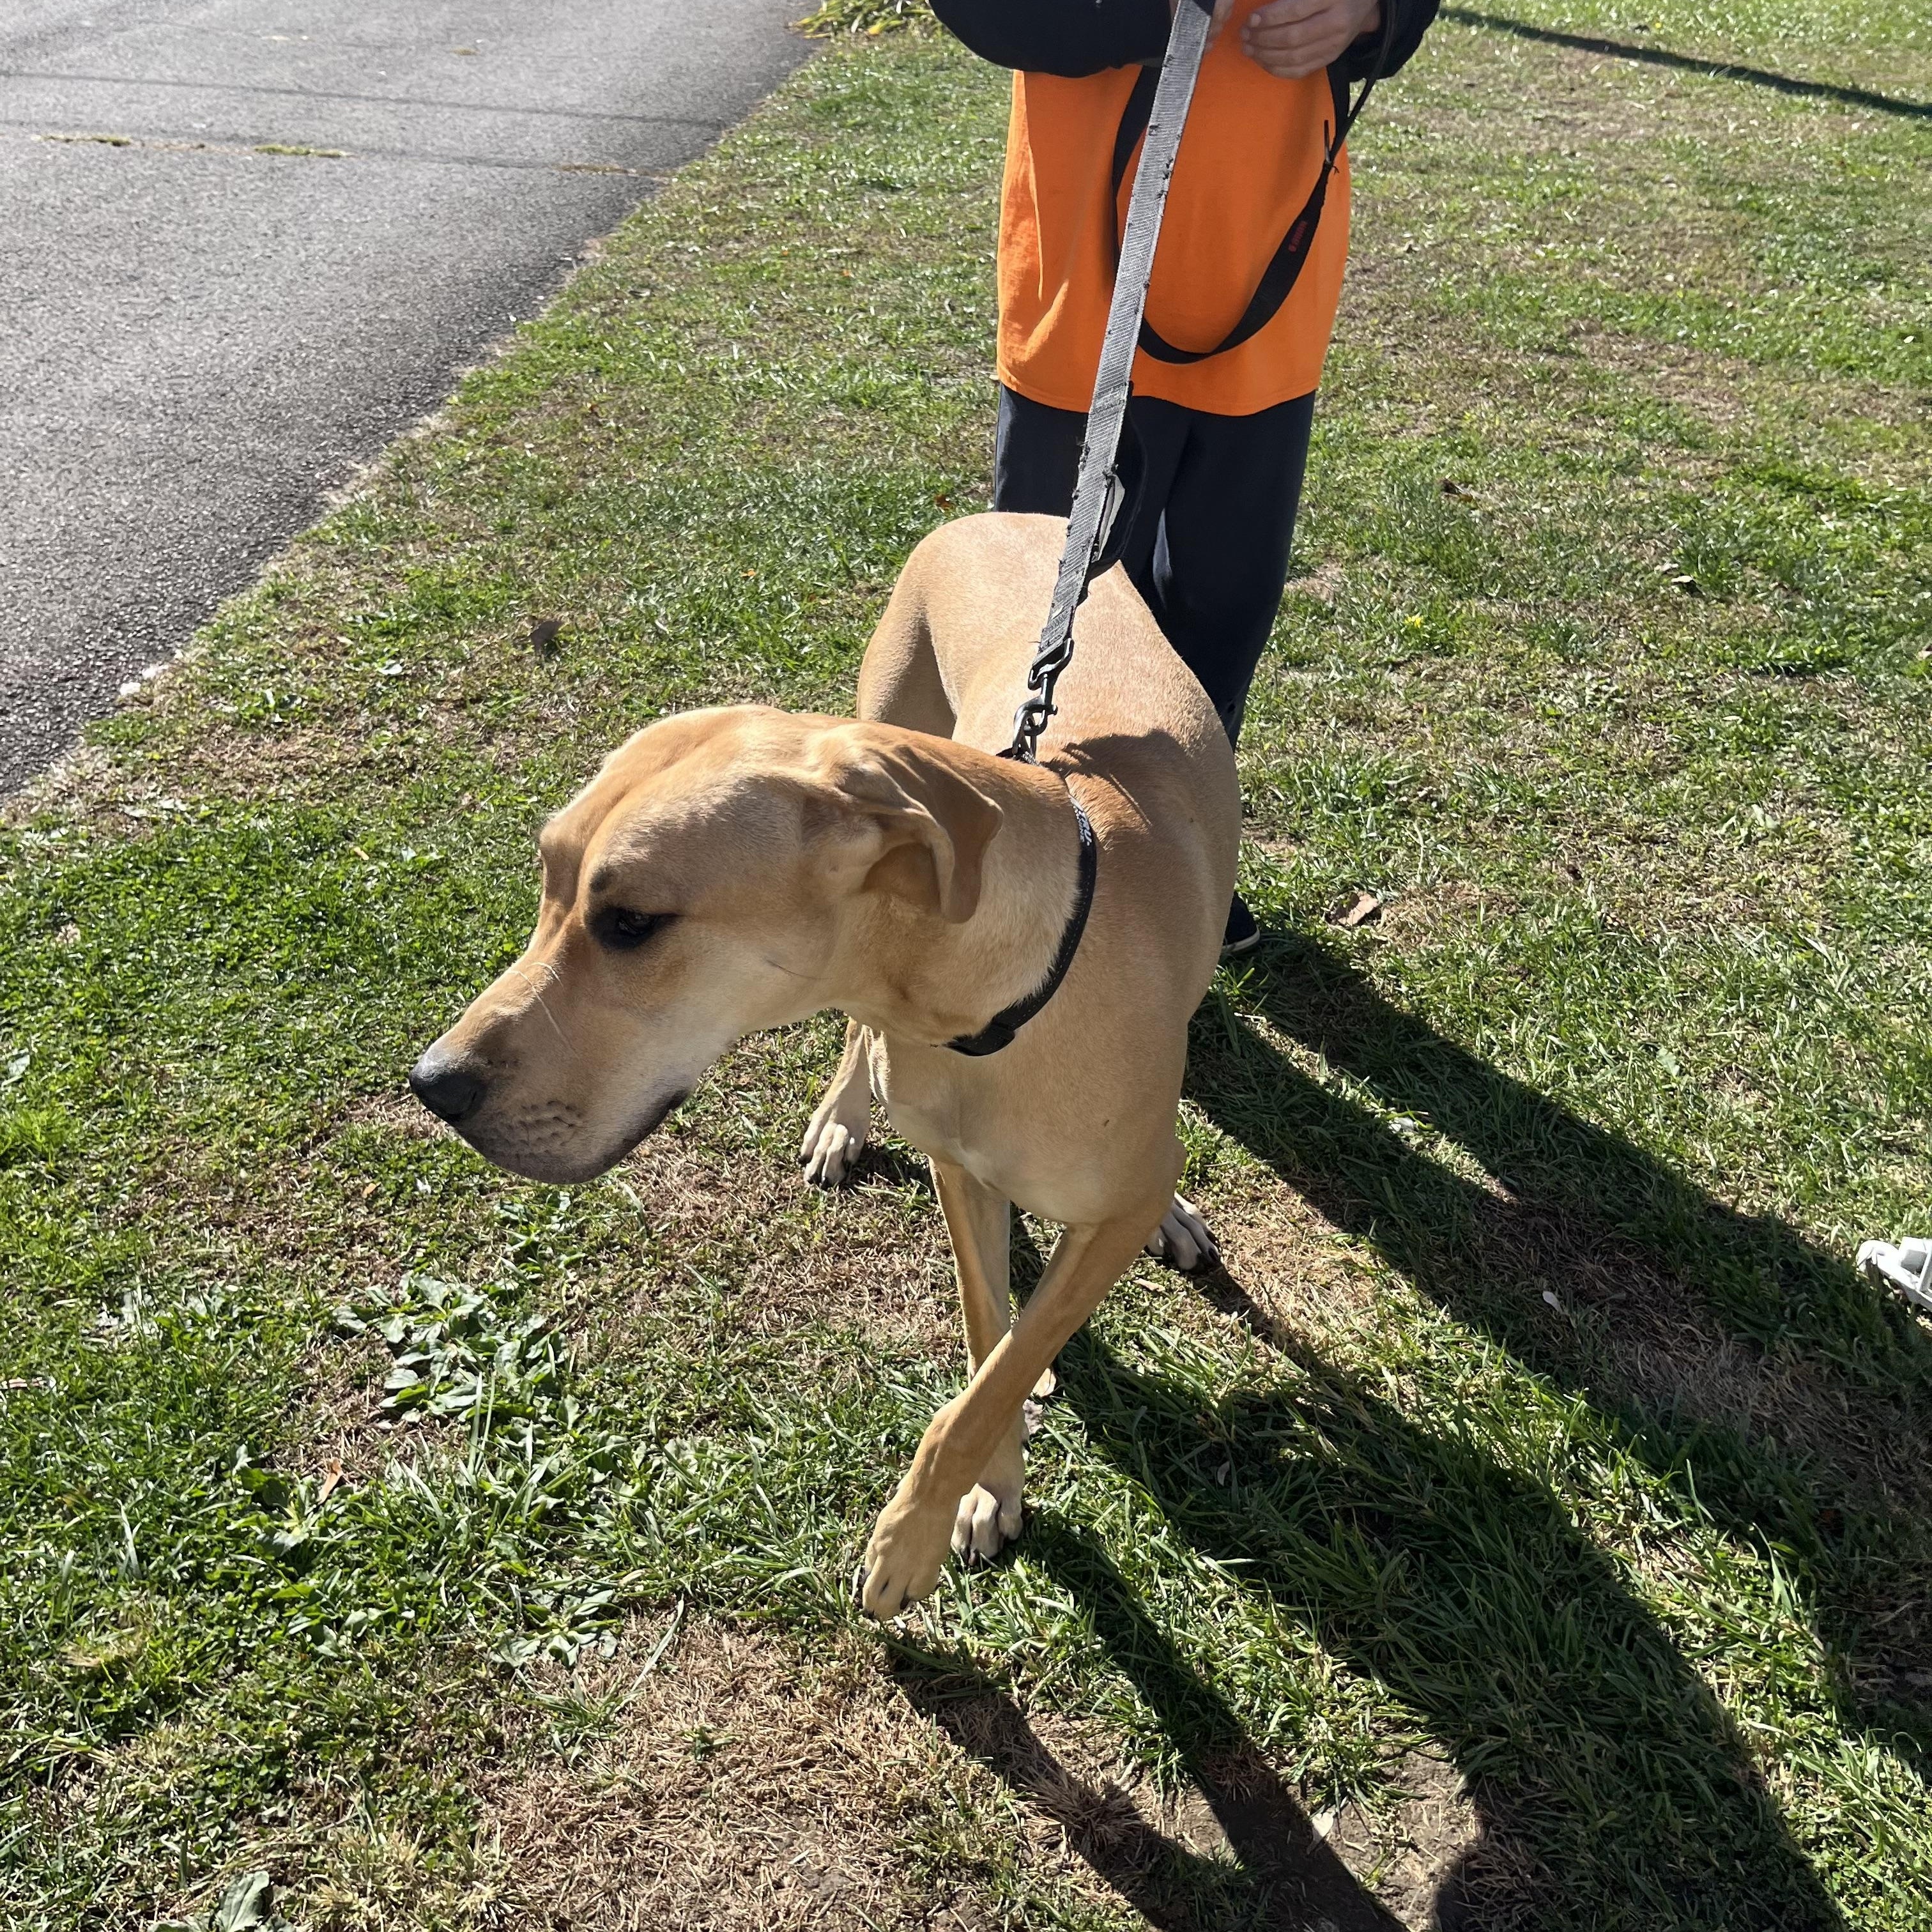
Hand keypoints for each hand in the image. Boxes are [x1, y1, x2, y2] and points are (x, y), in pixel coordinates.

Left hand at [1232, 0, 1381, 78]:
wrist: (1364, 4)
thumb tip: (1263, 11)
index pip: (1296, 11)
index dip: (1270, 17)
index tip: (1251, 19)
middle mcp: (1336, 23)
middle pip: (1293, 38)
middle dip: (1263, 39)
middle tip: (1245, 35)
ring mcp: (1334, 45)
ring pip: (1294, 58)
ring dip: (1266, 56)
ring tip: (1249, 48)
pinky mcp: (1330, 59)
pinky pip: (1300, 71)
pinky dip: (1277, 69)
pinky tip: (1263, 61)